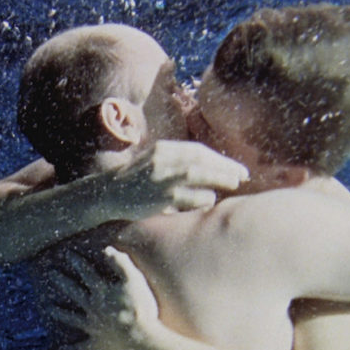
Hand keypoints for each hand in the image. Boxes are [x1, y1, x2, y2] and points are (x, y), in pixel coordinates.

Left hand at [42, 246, 158, 349]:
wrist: (139, 340)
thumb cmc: (139, 309)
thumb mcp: (134, 280)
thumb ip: (121, 264)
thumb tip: (108, 250)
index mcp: (101, 292)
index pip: (87, 273)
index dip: (78, 262)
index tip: (68, 254)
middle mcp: (93, 308)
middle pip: (74, 292)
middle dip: (62, 281)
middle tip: (51, 274)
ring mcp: (93, 327)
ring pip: (72, 318)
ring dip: (60, 312)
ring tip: (49, 308)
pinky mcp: (97, 344)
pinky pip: (81, 347)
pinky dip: (71, 348)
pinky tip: (61, 349)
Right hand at [108, 140, 247, 217]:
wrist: (106, 195)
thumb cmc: (134, 182)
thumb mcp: (153, 163)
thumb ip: (176, 162)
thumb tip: (207, 168)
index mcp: (162, 149)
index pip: (197, 150)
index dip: (219, 158)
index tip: (235, 167)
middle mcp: (162, 159)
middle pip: (201, 159)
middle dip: (225, 167)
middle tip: (243, 175)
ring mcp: (161, 177)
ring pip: (197, 174)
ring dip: (219, 178)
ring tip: (234, 183)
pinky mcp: (160, 197)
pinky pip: (188, 196)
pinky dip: (202, 198)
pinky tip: (210, 201)